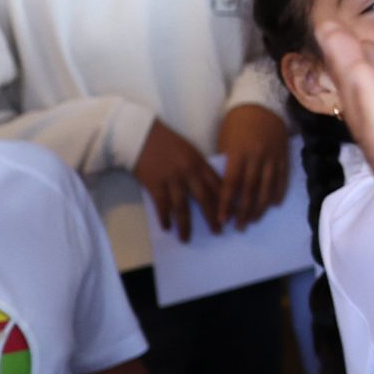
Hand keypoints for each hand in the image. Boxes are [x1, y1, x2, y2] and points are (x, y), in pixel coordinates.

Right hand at [133, 119, 225, 241]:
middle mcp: (189, 172)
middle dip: (212, 217)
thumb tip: (210, 187)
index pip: (218, 185)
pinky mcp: (155, 184)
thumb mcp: (190, 151)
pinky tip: (167, 228)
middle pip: (205, 199)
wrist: (140, 134)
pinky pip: (162, 205)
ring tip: (186, 239)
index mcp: (200, 163)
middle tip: (217, 232)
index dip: (226, 202)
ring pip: (182, 207)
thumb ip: (200, 168)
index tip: (232, 215)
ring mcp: (172, 179)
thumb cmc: (166, 142)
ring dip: (185, 225)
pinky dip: (165, 218)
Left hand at [214, 104, 291, 227]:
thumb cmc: (237, 121)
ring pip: (267, 187)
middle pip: (250, 190)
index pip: (232, 184)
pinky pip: (282, 178)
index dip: (227, 204)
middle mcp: (257, 157)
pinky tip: (274, 205)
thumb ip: (226, 163)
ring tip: (253, 220)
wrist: (262, 102)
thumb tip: (223, 187)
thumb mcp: (225, 140)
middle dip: (243, 211)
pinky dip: (278, 192)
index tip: (222, 219)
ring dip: (260, 207)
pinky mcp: (284, 155)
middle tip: (238, 227)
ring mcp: (273, 157)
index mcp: (239, 153)